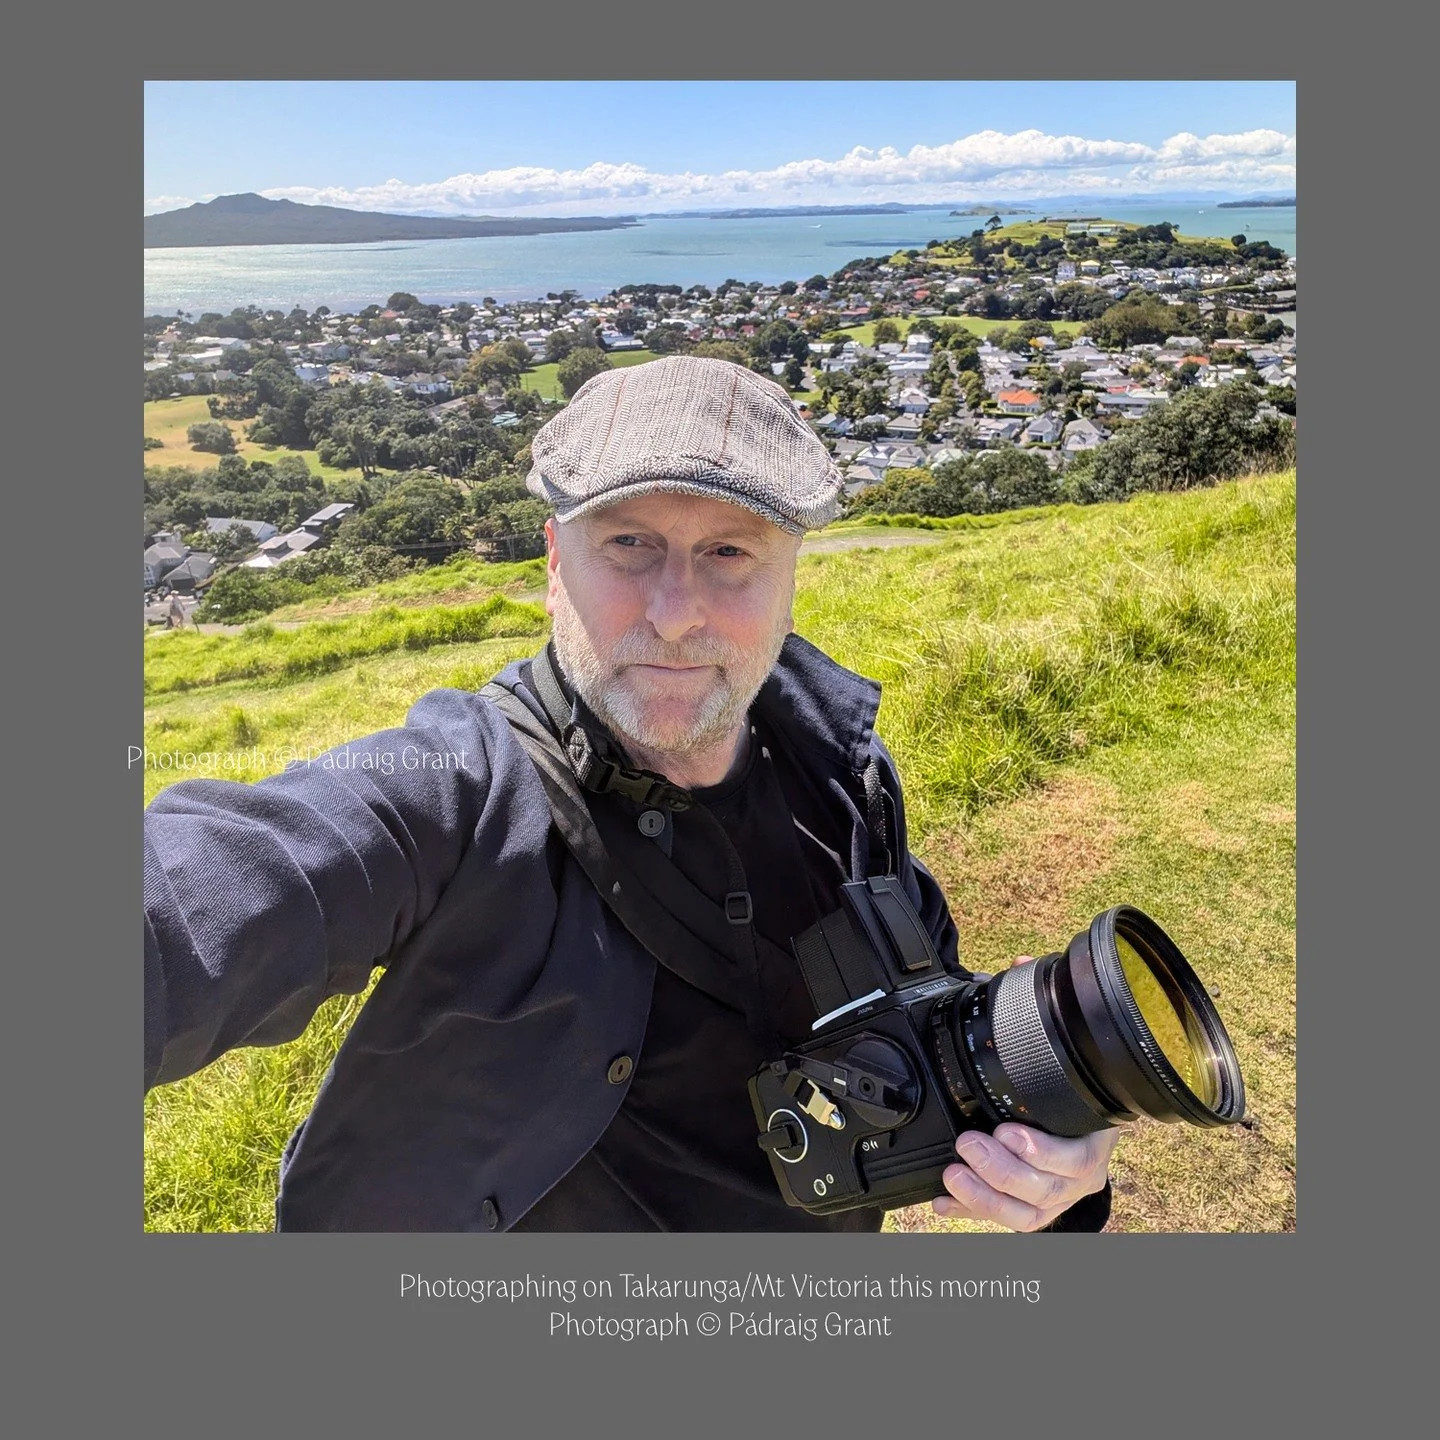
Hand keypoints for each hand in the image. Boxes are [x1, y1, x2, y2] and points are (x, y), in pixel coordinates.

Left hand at [930, 953, 1118, 1231]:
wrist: (1082, 1130)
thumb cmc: (1067, 1090)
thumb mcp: (1058, 1053)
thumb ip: (1036, 1012)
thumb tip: (1021, 967)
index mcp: (1091, 1136)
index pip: (1077, 1157)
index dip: (1044, 1152)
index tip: (1009, 1133)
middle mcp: (1078, 1174)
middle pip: (1045, 1190)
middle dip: (1003, 1170)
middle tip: (969, 1143)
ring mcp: (1055, 1197)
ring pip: (1026, 1214)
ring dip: (986, 1196)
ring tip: (953, 1172)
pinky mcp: (1031, 1211)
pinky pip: (1005, 1221)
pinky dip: (972, 1211)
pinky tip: (942, 1201)